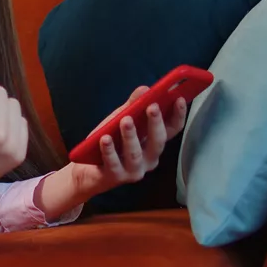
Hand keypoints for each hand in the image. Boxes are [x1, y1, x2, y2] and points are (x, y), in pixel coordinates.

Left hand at [70, 86, 189, 194]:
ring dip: (131, 136)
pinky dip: (109, 150)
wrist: (87, 169)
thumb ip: (132, 106)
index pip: (172, 129)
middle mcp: (149, 159)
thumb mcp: (120, 119)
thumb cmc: (109, 142)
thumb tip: (145, 89)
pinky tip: (105, 139)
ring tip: (125, 120)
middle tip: (152, 107)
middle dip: (156, 124)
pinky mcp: (116, 177)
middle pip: (158, 142)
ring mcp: (134, 170)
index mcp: (154, 143)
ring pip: (136, 153)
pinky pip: (113, 163)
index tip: (179, 98)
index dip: (178, 115)